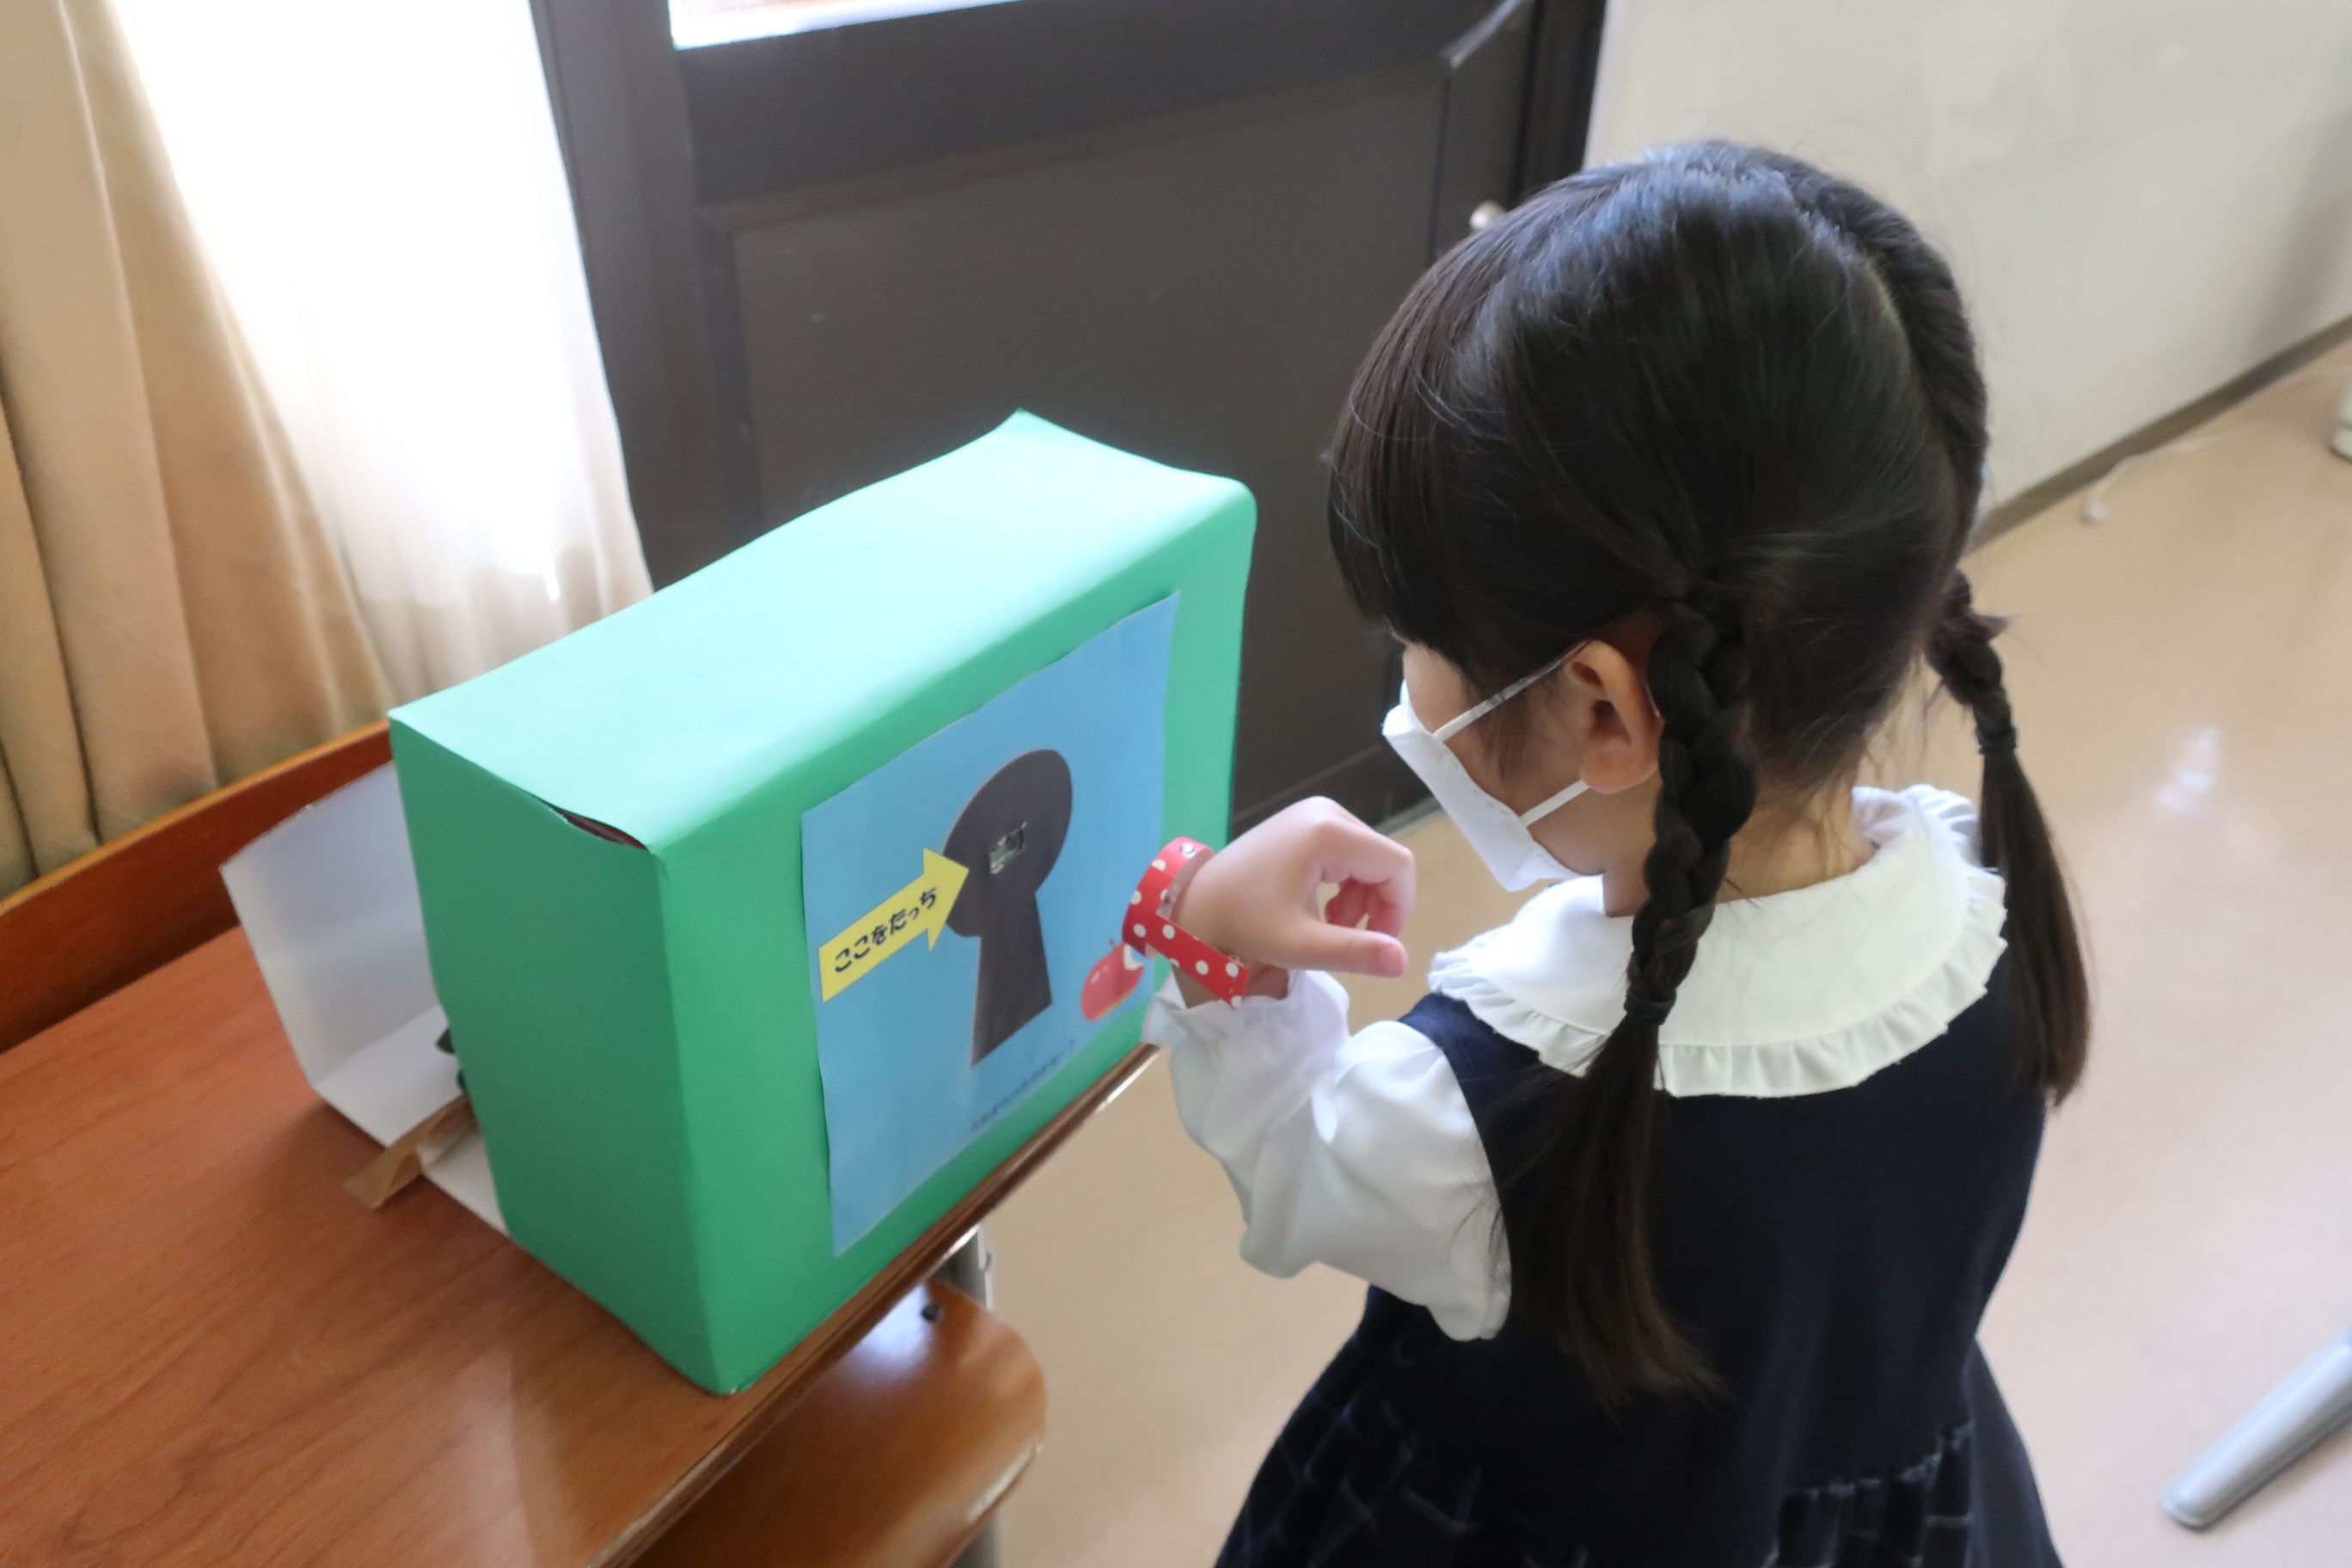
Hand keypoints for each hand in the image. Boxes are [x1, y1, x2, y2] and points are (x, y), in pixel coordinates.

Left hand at [1169, 798, 1413, 1003]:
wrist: (1195, 903)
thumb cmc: (1244, 923)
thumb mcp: (1300, 944)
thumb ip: (1354, 952)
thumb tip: (1402, 962)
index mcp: (1330, 832)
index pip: (1397, 866)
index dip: (1398, 908)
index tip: (1377, 944)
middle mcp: (1327, 812)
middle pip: (1383, 860)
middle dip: (1376, 905)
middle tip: (1345, 938)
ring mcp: (1314, 813)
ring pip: (1367, 858)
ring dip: (1360, 898)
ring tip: (1331, 928)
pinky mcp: (1304, 822)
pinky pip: (1347, 852)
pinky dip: (1345, 884)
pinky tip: (1323, 910)